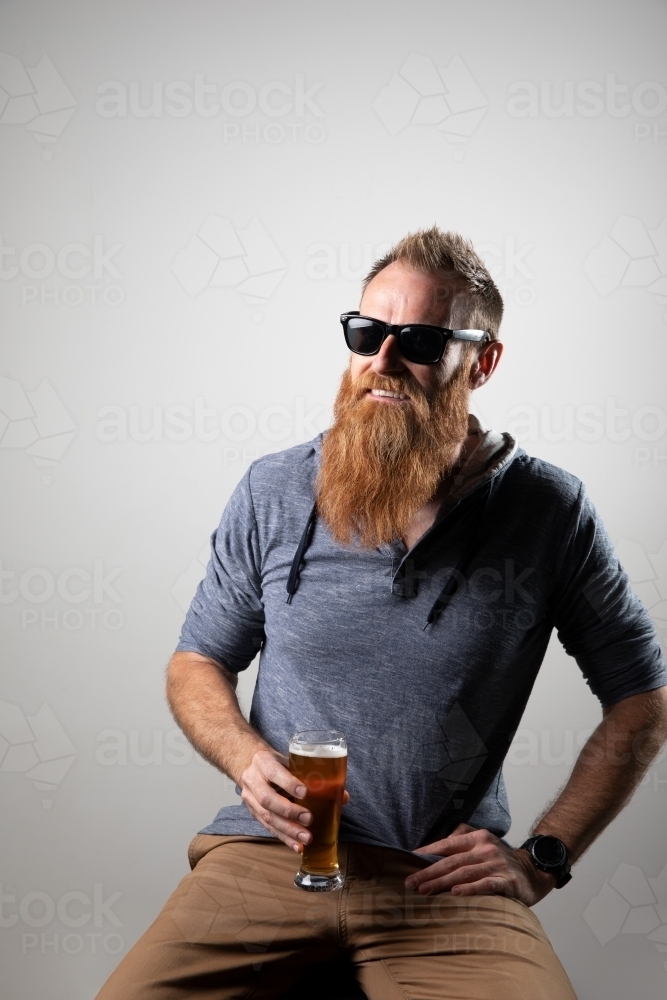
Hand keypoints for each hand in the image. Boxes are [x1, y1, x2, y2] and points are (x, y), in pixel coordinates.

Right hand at [239, 747, 349, 852]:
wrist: (249, 764)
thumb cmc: (277, 763)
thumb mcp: (290, 760)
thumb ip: (313, 775)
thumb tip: (343, 796)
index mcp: (263, 761)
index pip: (274, 772)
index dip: (288, 783)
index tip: (305, 793)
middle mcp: (253, 780)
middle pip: (268, 799)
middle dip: (289, 811)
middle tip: (309, 819)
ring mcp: (250, 798)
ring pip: (267, 817)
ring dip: (288, 830)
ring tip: (307, 838)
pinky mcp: (253, 813)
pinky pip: (268, 828)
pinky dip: (284, 838)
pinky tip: (297, 846)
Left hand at [405, 823, 555, 904]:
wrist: (533, 871)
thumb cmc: (500, 859)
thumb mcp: (482, 842)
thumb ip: (462, 839)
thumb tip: (435, 846)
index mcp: (477, 837)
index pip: (448, 844)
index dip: (428, 852)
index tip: (410, 861)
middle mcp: (485, 848)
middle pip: (452, 861)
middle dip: (429, 872)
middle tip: (411, 883)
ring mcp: (496, 864)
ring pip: (464, 873)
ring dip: (442, 883)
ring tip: (425, 891)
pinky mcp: (507, 880)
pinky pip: (485, 885)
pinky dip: (469, 889)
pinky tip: (455, 894)